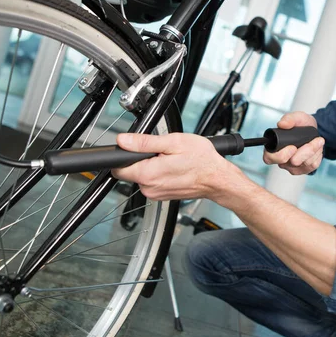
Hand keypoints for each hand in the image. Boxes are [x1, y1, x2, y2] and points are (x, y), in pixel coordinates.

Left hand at [111, 132, 234, 201]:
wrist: (217, 179)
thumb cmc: (202, 161)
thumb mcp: (174, 142)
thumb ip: (144, 142)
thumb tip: (123, 140)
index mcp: (148, 174)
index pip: (118, 167)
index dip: (124, 154)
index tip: (137, 148)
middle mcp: (148, 188)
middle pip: (129, 171)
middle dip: (140, 159)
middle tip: (161, 152)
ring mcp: (155, 194)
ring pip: (141, 176)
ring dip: (151, 166)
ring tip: (170, 160)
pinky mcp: (161, 196)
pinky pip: (152, 182)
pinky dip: (158, 174)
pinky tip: (173, 168)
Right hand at [263, 111, 324, 174]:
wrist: (313, 131)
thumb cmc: (301, 125)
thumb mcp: (296, 117)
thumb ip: (289, 118)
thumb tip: (282, 124)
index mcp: (274, 148)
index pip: (269, 158)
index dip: (281, 155)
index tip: (293, 147)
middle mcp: (281, 160)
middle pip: (291, 163)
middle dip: (304, 152)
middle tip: (310, 142)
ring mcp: (292, 166)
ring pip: (304, 163)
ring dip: (313, 150)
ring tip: (316, 140)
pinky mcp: (304, 169)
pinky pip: (312, 165)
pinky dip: (317, 155)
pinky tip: (317, 147)